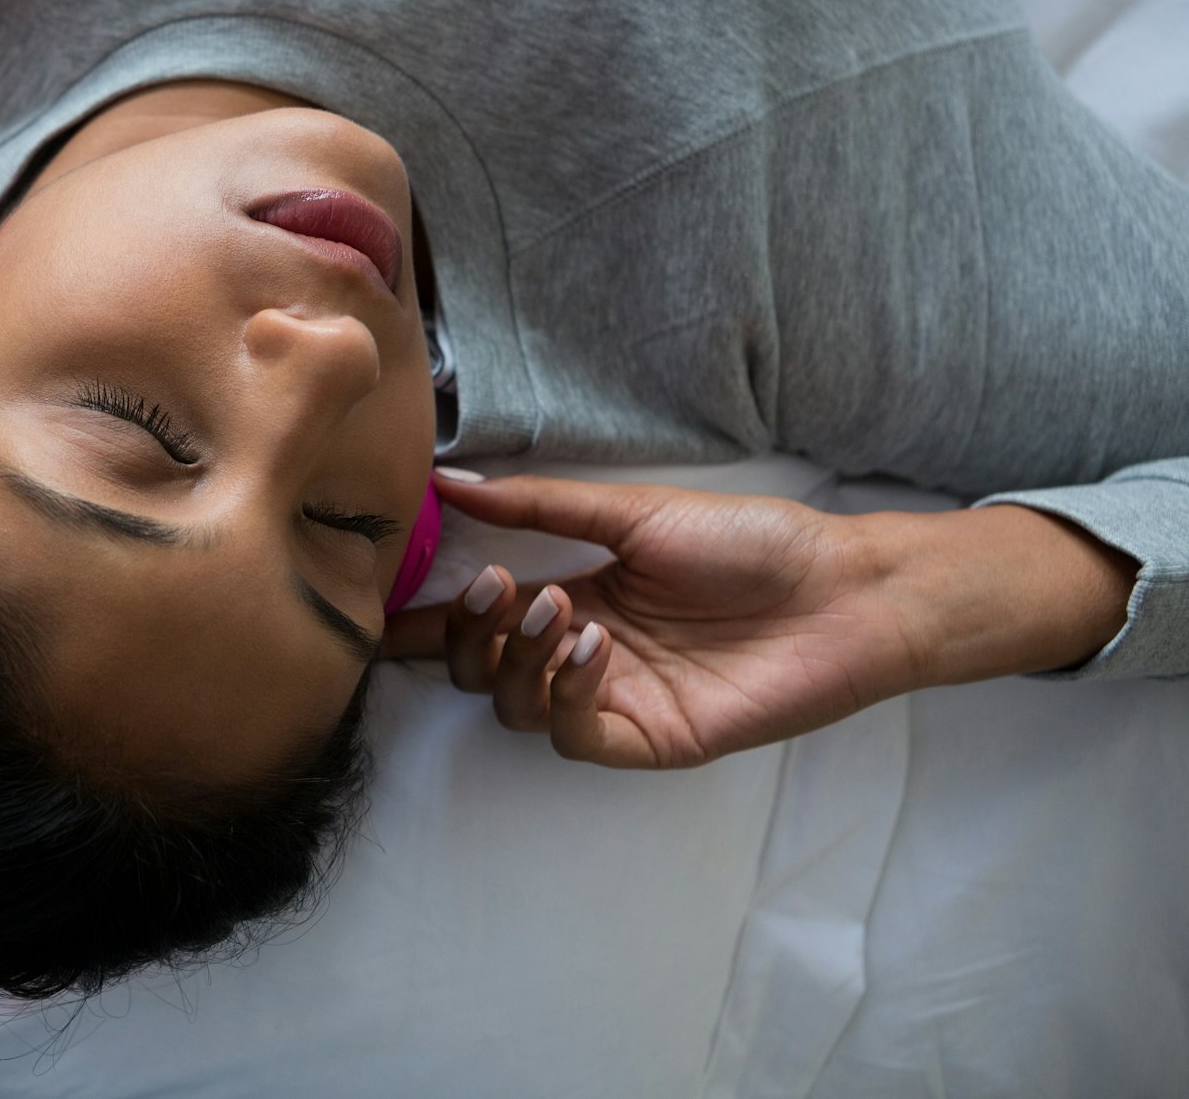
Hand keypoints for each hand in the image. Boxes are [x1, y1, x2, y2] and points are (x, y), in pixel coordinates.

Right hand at [383, 474, 919, 767]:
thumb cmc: (750, 542)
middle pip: (478, 670)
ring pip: (512, 707)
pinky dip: (565, 690)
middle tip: (493, 585)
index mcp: (574, 596)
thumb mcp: (632, 510)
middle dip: (466, 631)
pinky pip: (572, 734)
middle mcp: (581, 654)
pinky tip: (594, 644)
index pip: (477, 620)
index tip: (375, 606)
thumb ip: (538, 505)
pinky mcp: (649, 738)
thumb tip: (449, 479)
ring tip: (558, 604)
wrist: (841, 588)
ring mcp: (613, 700)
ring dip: (517, 655)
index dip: (423, 620)